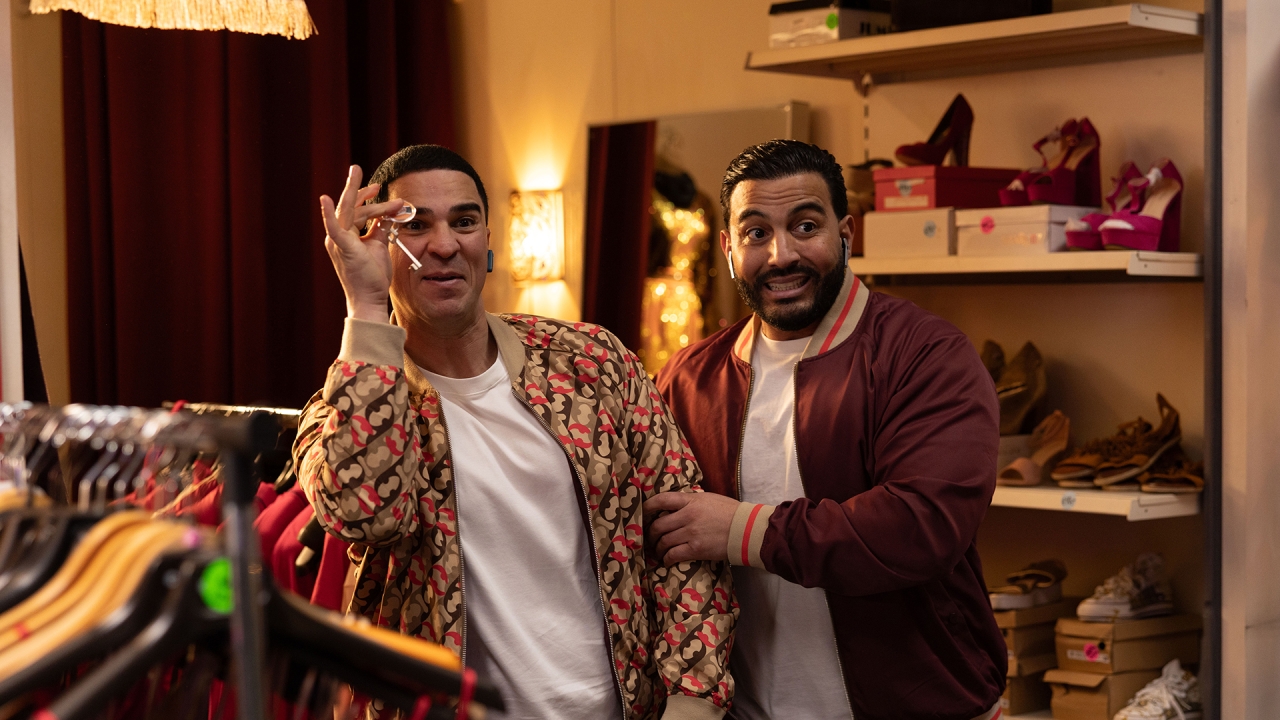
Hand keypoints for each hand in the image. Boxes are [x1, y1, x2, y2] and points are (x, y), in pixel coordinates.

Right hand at [320, 165, 406, 321]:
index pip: (355, 211)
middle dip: (360, 190)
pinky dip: (329, 213)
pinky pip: (334, 227)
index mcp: (346, 236)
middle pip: (351, 208)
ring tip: (380, 189)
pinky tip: (325, 200)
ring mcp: (338, 241)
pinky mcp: (343, 247)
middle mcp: (338, 237)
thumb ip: (380, 228)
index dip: (366, 198)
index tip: (378, 188)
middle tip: (370, 177)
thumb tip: (387, 214)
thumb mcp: (378, 246)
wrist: (370, 298)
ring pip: (352, 213)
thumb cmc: (372, 275)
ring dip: (368, 201)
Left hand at [645, 491, 739, 565]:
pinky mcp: (695, 549)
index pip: (661, 500)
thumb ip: (690, 502)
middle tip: (649, 539)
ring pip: (663, 541)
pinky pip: (673, 555)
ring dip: (657, 548)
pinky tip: (666, 561)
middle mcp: (687, 516)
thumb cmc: (730, 512)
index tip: (642, 513)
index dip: (647, 507)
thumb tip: (675, 507)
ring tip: (657, 551)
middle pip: (658, 525)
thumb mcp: (708, 499)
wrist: (746, 529)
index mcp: (690, 500)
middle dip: (650, 534)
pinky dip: (666, 559)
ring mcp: (690, 533)